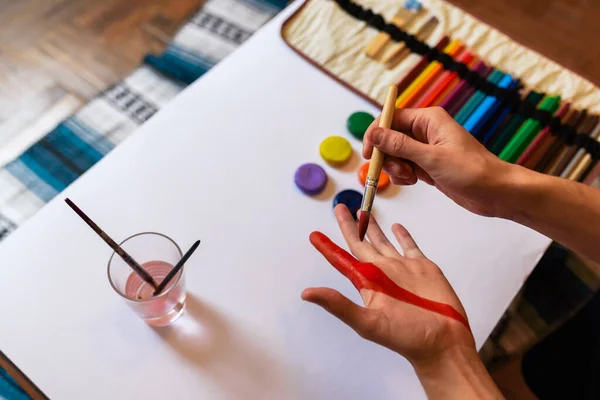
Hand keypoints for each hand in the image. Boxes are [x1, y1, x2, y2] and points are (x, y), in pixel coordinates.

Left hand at [302, 204, 474, 366]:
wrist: (442, 342)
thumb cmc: (406, 337)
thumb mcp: (368, 322)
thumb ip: (338, 305)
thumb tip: (307, 294)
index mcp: (367, 283)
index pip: (342, 259)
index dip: (327, 247)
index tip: (313, 235)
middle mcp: (382, 272)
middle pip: (360, 242)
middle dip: (349, 225)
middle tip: (338, 207)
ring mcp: (402, 268)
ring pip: (382, 240)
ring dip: (372, 226)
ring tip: (362, 210)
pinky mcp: (423, 267)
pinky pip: (409, 246)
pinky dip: (403, 235)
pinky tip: (396, 226)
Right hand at [362, 107, 514, 216]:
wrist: (495, 192)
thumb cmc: (471, 171)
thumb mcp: (431, 158)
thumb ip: (400, 145)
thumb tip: (374, 133)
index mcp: (429, 119)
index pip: (391, 117)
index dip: (376, 133)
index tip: (369, 153)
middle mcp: (426, 131)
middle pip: (390, 137)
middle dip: (387, 156)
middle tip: (398, 171)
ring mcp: (426, 148)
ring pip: (395, 154)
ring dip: (395, 168)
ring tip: (411, 178)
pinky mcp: (427, 164)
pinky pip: (404, 166)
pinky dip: (403, 176)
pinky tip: (415, 182)